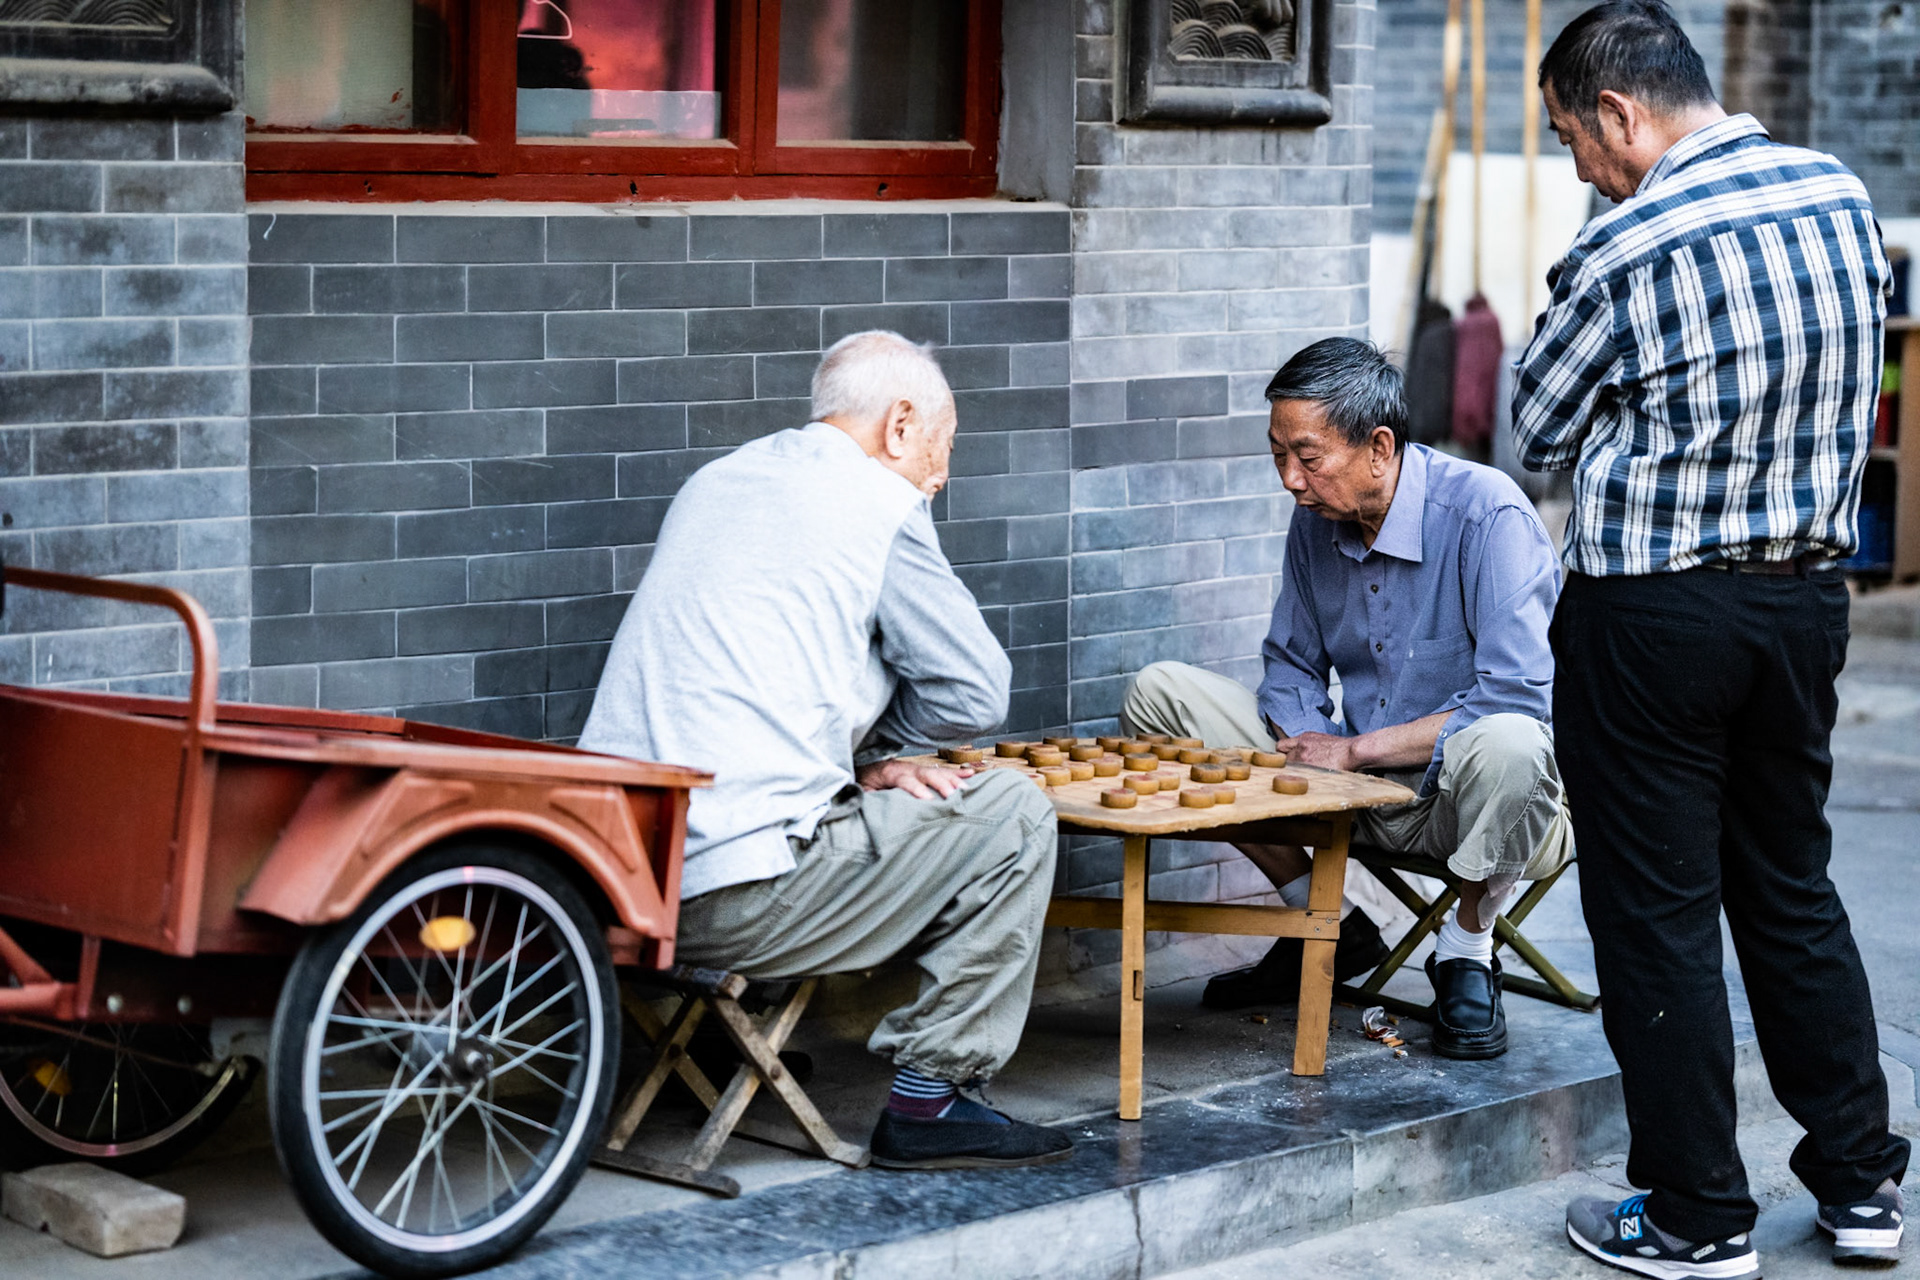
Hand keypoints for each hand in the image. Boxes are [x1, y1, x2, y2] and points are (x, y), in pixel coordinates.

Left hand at [856, 758, 971, 798]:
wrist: (866, 765)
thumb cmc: (865, 780)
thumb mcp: (862, 789)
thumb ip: (868, 797)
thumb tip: (870, 806)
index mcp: (891, 773)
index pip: (906, 781)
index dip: (916, 789)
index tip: (927, 800)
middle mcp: (907, 768)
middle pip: (927, 774)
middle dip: (941, 784)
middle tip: (953, 796)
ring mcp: (918, 768)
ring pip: (937, 772)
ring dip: (953, 780)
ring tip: (966, 790)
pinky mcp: (924, 771)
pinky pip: (943, 771)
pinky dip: (957, 773)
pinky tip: (970, 774)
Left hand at [1272, 731, 1357, 771]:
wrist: (1351, 751)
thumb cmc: (1342, 749)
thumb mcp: (1322, 741)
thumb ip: (1309, 746)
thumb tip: (1306, 755)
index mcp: (1304, 738)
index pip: (1281, 745)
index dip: (1281, 754)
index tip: (1283, 760)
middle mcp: (1301, 746)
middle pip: (1282, 758)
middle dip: (1286, 765)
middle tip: (1292, 772)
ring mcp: (1303, 756)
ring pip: (1289, 768)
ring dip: (1293, 773)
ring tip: (1301, 778)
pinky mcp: (1308, 767)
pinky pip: (1297, 775)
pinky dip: (1300, 779)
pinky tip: (1306, 781)